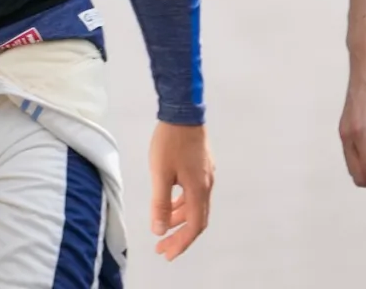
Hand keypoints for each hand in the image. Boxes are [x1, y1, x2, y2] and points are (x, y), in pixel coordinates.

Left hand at [149, 121, 213, 260]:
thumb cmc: (169, 142)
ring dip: (180, 219)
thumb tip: (159, 230)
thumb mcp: (160, 173)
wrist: (183, 112)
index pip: (194, 226)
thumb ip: (160, 203)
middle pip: (196, 219)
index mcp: (199, 190)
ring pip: (195, 206)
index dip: (181, 243)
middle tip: (162, 247)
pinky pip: (194, 194)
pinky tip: (171, 203)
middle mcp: (207, 186)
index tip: (166, 253)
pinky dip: (182, 204)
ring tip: (163, 227)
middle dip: (179, 235)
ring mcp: (206, 175)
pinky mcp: (202, 167)